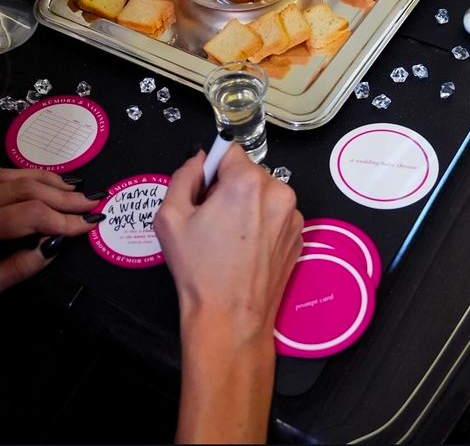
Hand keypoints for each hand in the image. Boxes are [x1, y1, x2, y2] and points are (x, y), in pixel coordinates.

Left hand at [0, 164, 102, 331]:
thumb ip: (15, 269)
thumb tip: (53, 247)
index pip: (32, 215)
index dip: (65, 219)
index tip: (90, 224)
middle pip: (26, 188)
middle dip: (64, 195)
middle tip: (93, 200)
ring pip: (8, 174)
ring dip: (44, 179)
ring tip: (71, 186)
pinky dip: (11, 172)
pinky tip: (25, 177)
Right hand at [153, 145, 302, 443]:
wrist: (230, 319)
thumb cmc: (199, 270)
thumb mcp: (170, 217)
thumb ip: (183, 175)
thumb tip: (199, 159)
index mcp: (247, 181)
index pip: (228, 151)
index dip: (211, 172)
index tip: (204, 196)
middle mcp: (278, 191)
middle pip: (247, 173)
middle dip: (229, 189)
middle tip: (212, 221)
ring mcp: (293, 215)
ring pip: (263, 194)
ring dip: (248, 206)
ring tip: (230, 240)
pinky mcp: (299, 236)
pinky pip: (276, 215)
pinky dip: (262, 224)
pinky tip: (246, 251)